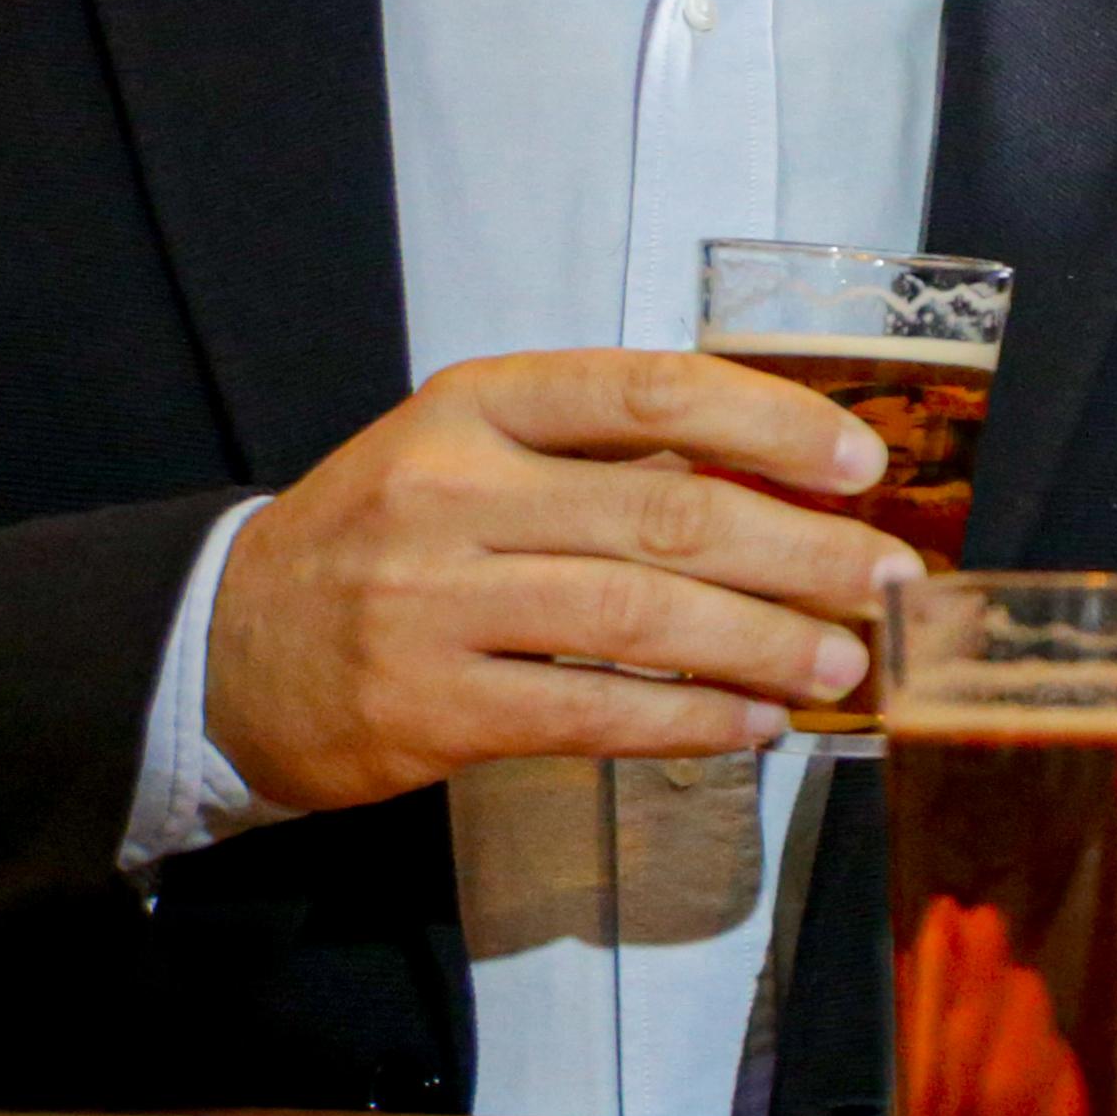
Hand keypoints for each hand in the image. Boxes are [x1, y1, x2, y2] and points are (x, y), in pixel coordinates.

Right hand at [202, 350, 918, 812]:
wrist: (223, 647)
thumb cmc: (389, 539)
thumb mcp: (473, 455)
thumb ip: (604, 459)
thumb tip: (788, 487)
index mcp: (479, 406)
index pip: (654, 391)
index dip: (774, 422)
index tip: (863, 463)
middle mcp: (453, 493)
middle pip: (671, 513)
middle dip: (806, 551)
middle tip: (894, 581)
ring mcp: (433, 603)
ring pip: (644, 617)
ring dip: (767, 645)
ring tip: (846, 664)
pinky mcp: (427, 707)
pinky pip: (591, 711)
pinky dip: (690, 720)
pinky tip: (755, 724)